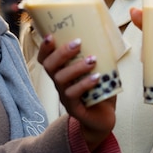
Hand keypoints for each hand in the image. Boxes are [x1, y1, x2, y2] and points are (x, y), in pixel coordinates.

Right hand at [37, 35, 115, 150]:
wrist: (103, 118)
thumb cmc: (100, 91)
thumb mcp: (100, 70)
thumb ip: (100, 56)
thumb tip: (108, 33)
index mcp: (62, 72)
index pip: (45, 59)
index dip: (45, 48)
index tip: (51, 35)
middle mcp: (60, 84)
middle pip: (49, 66)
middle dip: (61, 52)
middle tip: (78, 43)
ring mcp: (65, 97)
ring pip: (61, 79)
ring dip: (76, 67)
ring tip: (92, 59)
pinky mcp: (74, 108)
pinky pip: (73, 95)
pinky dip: (84, 84)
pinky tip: (97, 77)